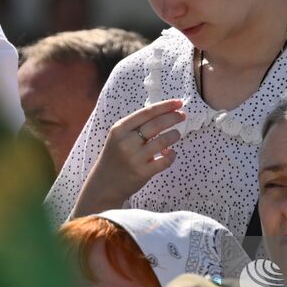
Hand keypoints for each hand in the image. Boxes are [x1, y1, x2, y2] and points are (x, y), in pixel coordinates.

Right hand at [72, 100, 186, 217]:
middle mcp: (126, 142)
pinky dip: (172, 155)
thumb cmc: (115, 156)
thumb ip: (136, 125)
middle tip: (183, 116)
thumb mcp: (118, 136)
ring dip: (174, 135)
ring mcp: (134, 158)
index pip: (147, 112)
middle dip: (174, 117)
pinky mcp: (142, 172)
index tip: (179, 103)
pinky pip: (165, 160)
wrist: (104, 184)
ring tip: (176, 134)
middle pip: (157, 124)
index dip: (166, 106)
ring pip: (163, 141)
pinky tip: (171, 153)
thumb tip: (164, 112)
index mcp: (120, 129)